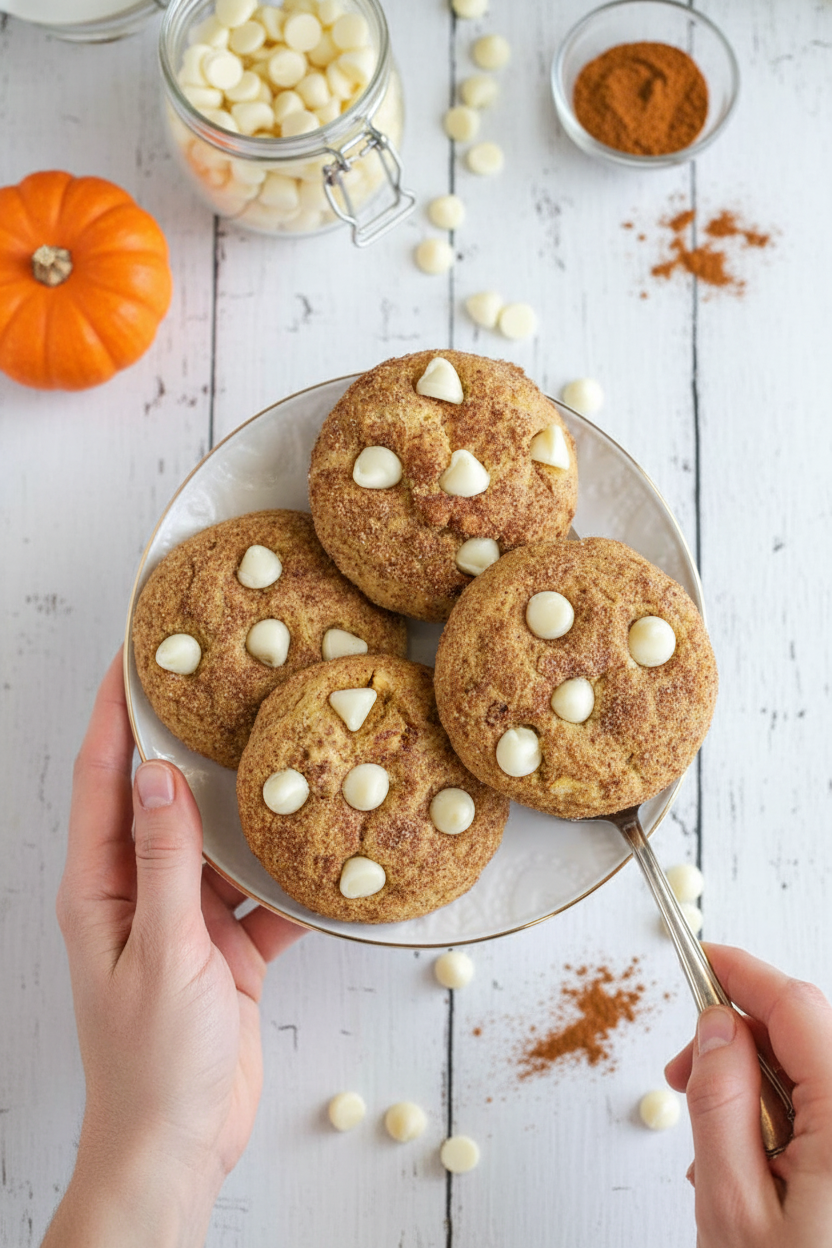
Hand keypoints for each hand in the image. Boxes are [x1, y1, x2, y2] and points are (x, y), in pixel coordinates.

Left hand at [45, 652, 303, 1247]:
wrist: (177, 1148)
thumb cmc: (150, 1061)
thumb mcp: (162, 951)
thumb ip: (167, 860)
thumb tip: (158, 772)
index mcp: (102, 887)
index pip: (102, 777)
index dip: (114, 713)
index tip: (135, 654)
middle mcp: (141, 891)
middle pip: (164, 799)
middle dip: (190, 743)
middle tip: (228, 685)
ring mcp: (187, 920)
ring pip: (220, 843)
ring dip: (250, 808)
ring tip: (289, 749)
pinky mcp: (228, 950)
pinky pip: (263, 898)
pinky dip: (292, 879)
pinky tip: (330, 851)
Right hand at [665, 943, 831, 1247]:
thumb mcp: (733, 1207)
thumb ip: (721, 1103)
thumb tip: (716, 1026)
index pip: (798, 1007)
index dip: (744, 972)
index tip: (703, 957)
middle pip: (807, 1037)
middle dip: (739, 1039)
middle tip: (681, 1074)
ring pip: (816, 1077)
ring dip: (758, 1087)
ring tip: (712, 1145)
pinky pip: (826, 1116)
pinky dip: (784, 1121)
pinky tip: (752, 1167)